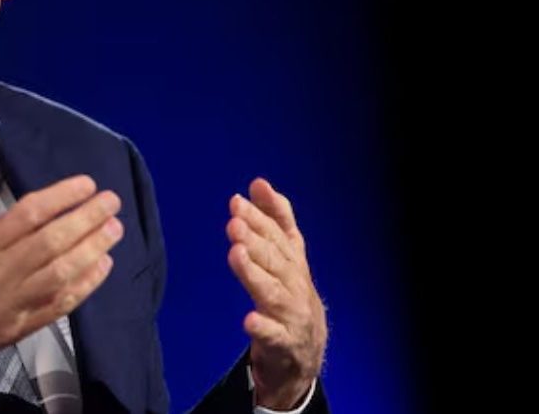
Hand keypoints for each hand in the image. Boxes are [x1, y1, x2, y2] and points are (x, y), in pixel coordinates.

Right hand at [0, 147, 123, 393]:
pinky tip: (101, 268)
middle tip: (110, 203)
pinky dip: (84, 286)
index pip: (29, 214)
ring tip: (113, 230)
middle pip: (52, 242)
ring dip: (92, 250)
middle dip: (87, 219)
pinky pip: (58, 306)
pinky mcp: (18, 328)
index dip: (62, 196)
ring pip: (61, 274)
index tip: (85, 185)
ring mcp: (10, 304)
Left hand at [226, 178, 326, 409]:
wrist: (304, 355)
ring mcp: (292, 315)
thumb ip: (274, 220)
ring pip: (273, 292)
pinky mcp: (285, 344)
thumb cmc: (289, 297)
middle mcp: (296, 284)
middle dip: (255, 239)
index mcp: (294, 262)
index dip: (261, 216)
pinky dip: (263, 327)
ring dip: (254, 273)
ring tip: (236, 254)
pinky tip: (249, 319)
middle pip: (275, 259)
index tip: (238, 200)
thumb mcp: (286, 257)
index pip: (279, 235)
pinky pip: (274, 335)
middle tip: (234, 222)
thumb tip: (258, 183)